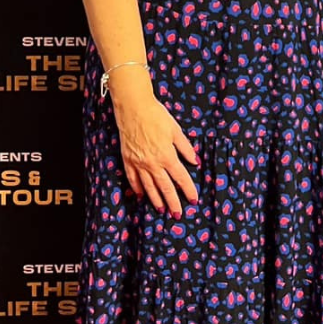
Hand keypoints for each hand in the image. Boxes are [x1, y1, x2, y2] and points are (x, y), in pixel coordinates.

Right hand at [114, 96, 199, 216]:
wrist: (134, 109)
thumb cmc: (156, 116)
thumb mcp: (176, 130)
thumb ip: (185, 148)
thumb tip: (195, 161)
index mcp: (167, 156)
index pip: (181, 178)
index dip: (188, 190)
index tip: (193, 200)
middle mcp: (153, 163)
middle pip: (165, 187)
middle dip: (173, 202)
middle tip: (177, 214)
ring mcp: (139, 163)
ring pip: (148, 187)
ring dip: (156, 199)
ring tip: (161, 209)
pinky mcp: (127, 160)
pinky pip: (133, 179)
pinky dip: (137, 188)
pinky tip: (140, 195)